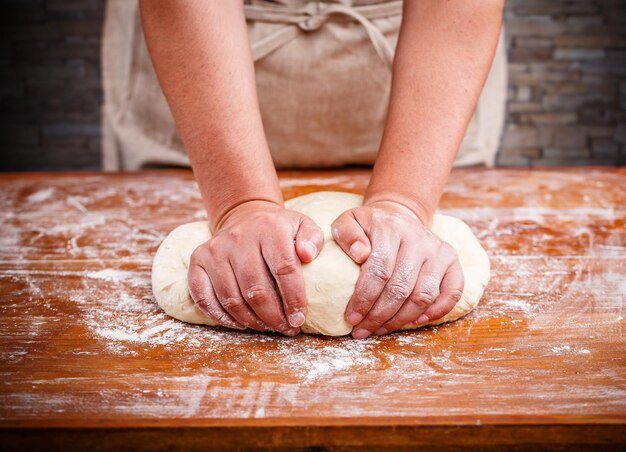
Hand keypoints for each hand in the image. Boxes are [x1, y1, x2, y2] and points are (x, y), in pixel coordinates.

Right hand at [188, 200, 323, 335]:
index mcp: (269, 229)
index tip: (299, 319)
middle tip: (285, 328)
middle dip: (273, 317)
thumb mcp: (302, 225)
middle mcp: (239, 238)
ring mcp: (215, 249)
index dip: (293, 299)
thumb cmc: (278, 229)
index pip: (284, 268)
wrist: (244, 216)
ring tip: (267, 327)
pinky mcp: (198, 259)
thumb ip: (312, 238)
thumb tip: (307, 255)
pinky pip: (204, 297)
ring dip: (251, 321)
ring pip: (231, 298)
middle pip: (256, 289)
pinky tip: (240, 323)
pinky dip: (221, 317)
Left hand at [331, 200, 463, 338]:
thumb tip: (359, 253)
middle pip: (400, 288)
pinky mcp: (452, 261)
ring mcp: (438, 251)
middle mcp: (419, 239)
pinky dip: (436, 312)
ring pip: (423, 296)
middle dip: (378, 316)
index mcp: (391, 229)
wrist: (398, 215)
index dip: (364, 299)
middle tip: (362, 331)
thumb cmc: (369, 226)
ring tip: (379, 330)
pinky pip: (452, 292)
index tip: (351, 318)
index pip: (379, 270)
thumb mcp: (349, 220)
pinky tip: (414, 322)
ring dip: (400, 319)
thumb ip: (346, 233)